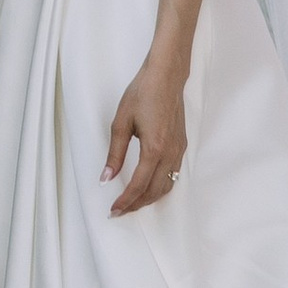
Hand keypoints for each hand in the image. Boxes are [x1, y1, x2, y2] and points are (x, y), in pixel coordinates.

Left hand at [104, 51, 187, 217]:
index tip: (113, 210)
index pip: (139, 185)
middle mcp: (170, 153)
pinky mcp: (181, 145)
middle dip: (136, 205)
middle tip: (119, 211)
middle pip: (154, 191)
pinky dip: (160, 187)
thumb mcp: (121, 122)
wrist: (166, 76)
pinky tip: (149, 186)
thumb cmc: (142, 93)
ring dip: (149, 198)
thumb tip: (106, 178)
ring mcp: (179, 150)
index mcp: (154, 149)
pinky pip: (173, 175)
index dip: (125, 201)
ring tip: (132, 203)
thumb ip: (115, 154)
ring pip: (167, 186)